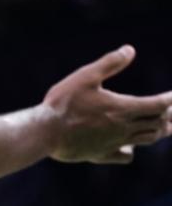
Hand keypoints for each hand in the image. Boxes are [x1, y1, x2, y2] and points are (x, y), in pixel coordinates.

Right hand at [44, 45, 171, 163]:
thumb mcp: (84, 76)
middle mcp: (124, 128)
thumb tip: (129, 50)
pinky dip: (133, 149)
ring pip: (147, 139)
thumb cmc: (63, 102)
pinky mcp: (102, 154)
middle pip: (158, 124)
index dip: (169, 99)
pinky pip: (126, 155)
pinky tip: (130, 146)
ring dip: (160, 131)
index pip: (157, 105)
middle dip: (169, 116)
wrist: (45, 132)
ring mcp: (114, 143)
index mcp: (122, 108)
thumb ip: (109, 63)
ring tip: (166, 127)